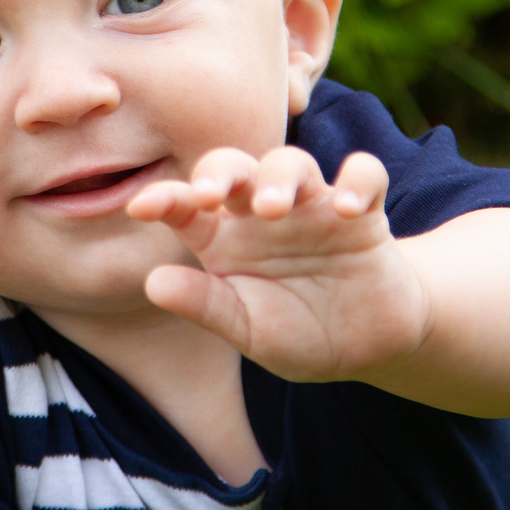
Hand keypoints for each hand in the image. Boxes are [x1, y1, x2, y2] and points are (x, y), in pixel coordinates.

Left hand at [125, 146, 430, 383]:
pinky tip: (347, 210)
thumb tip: (152, 282)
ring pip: (291, 162)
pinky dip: (357, 182)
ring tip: (273, 209)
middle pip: (234, 166)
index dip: (165, 200)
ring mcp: (312, 207)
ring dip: (279, 177)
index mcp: (224, 240)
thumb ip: (206, 305)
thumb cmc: (297, 333)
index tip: (142, 209)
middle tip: (210, 195)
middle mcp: (261, 214)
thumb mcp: (247, 329)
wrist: (367, 347)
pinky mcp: (362, 213)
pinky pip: (365, 175)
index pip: (187, 207)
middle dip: (220, 171)